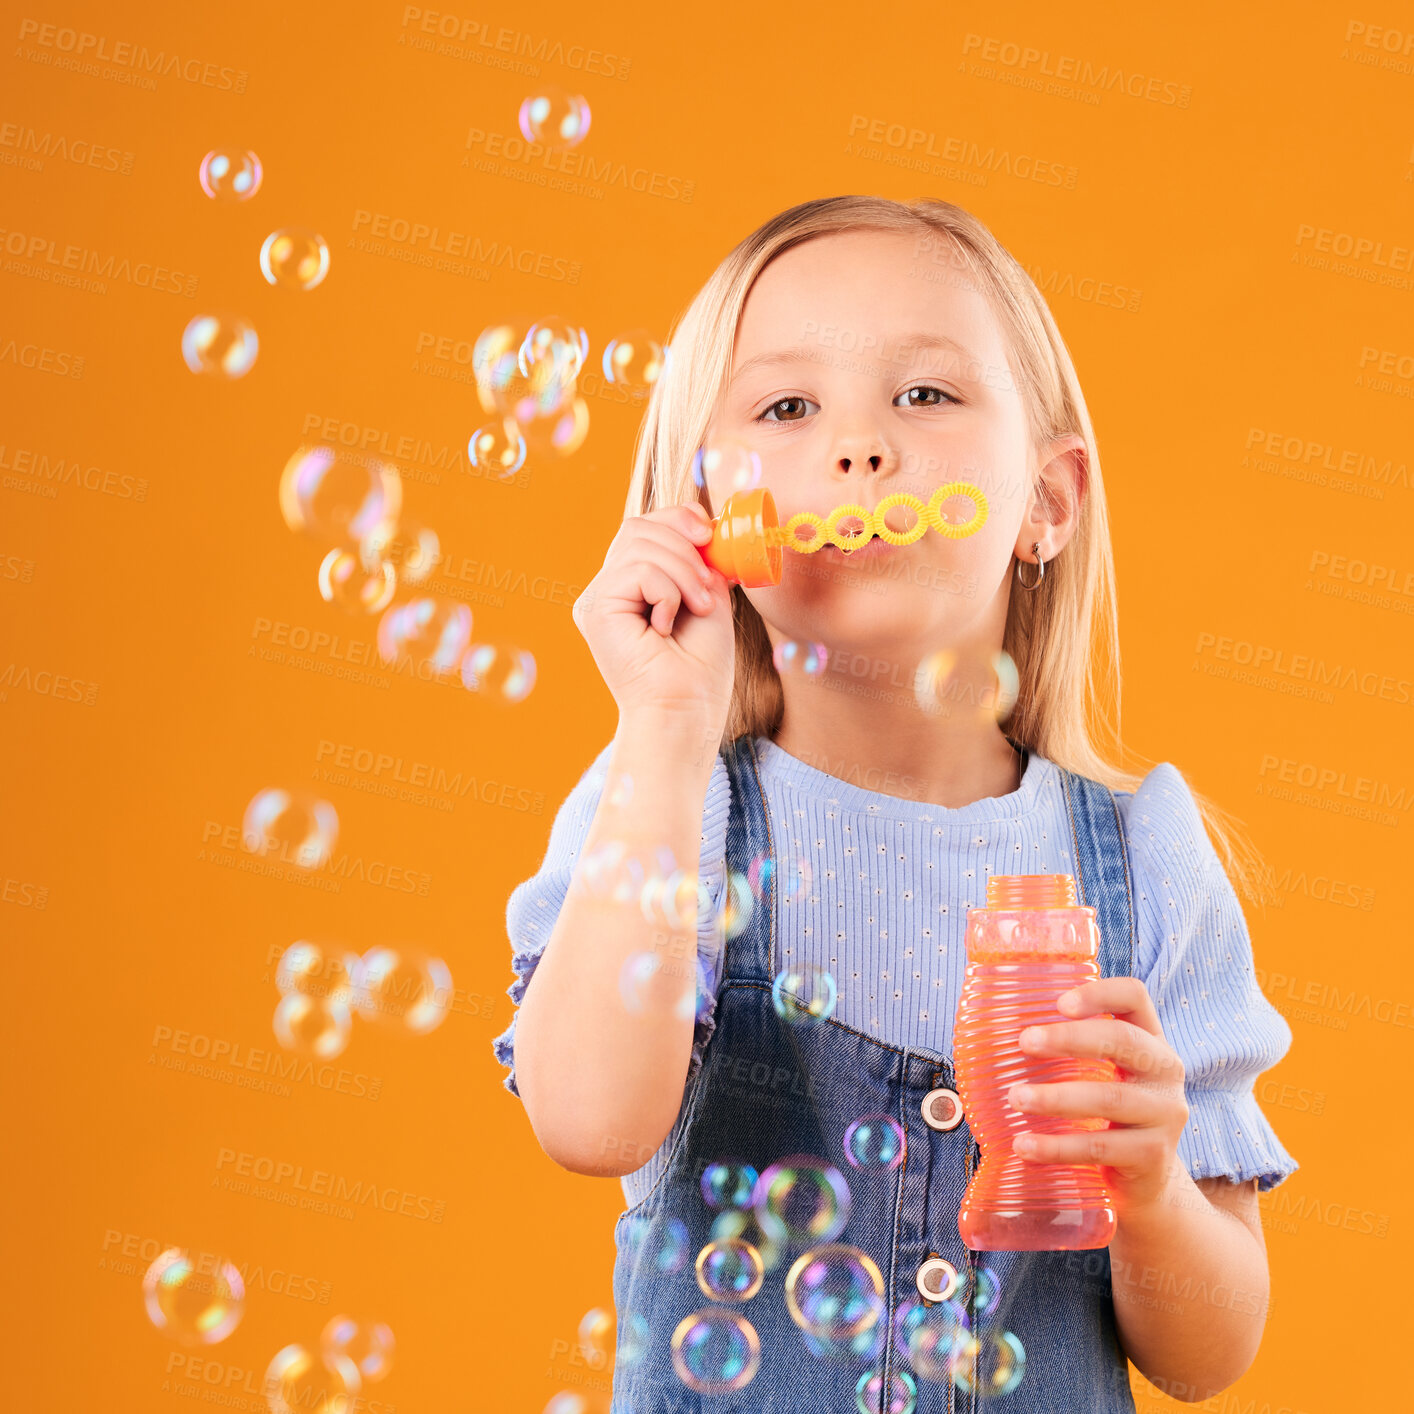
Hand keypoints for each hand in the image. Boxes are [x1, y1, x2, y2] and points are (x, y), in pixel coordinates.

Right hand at [572, 502, 735, 727]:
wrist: (686, 712)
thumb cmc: (699, 669)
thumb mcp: (707, 598)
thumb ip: (699, 561)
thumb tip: (703, 525)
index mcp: (631, 586)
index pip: (644, 528)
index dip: (678, 518)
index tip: (709, 536)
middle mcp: (608, 589)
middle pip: (639, 527)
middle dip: (685, 546)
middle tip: (707, 588)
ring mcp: (596, 599)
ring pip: (640, 545)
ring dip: (683, 572)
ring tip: (697, 609)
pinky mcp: (594, 609)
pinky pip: (638, 570)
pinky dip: (667, 592)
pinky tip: (666, 625)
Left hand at [1006, 977, 1189, 1215]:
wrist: (1146, 1182)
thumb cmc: (1108, 1114)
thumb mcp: (1101, 1074)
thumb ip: (1068, 1051)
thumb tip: (989, 1029)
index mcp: (1150, 1039)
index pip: (1135, 997)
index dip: (1100, 993)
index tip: (1059, 1004)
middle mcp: (1164, 1071)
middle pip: (1123, 1041)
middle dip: (1070, 1039)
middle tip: (1024, 1042)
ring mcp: (1164, 1114)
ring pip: (1109, 1098)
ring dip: (1056, 1097)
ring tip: (1015, 1097)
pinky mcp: (1153, 1155)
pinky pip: (1100, 1147)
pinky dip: (1057, 1147)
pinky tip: (1024, 1146)